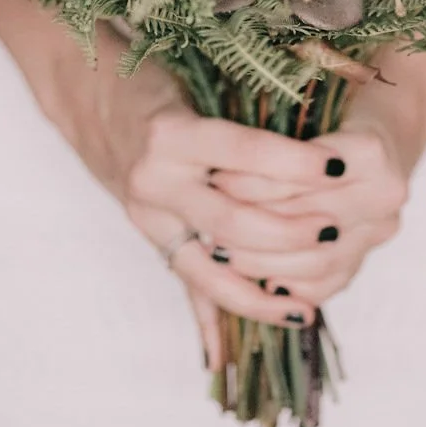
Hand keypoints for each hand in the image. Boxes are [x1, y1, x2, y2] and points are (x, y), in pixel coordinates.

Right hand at [39, 24, 348, 368]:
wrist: (86, 93)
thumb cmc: (155, 76)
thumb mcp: (196, 78)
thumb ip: (242, 110)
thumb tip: (313, 127)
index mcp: (170, 133)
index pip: (244, 153)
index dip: (295, 162)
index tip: (340, 165)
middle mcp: (154, 180)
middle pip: (231, 222)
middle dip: (289, 233)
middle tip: (335, 230)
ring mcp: (147, 215)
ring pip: (209, 270)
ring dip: (261, 294)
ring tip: (308, 307)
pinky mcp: (148, 234)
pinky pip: (186, 285)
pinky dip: (214, 319)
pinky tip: (239, 349)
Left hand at [209, 119, 409, 307]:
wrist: (385, 128)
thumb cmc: (334, 103)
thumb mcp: (305, 103)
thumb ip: (274, 137)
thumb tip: (215, 173)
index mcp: (370, 151)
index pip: (299, 176)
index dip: (252, 181)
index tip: (213, 179)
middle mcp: (386, 194)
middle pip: (306, 222)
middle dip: (251, 226)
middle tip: (206, 224)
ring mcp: (382, 229)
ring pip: (316, 262)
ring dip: (263, 263)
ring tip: (221, 254)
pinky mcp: (370, 252)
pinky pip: (326, 283)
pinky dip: (288, 286)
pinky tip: (254, 279)